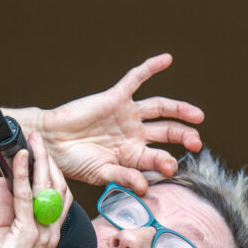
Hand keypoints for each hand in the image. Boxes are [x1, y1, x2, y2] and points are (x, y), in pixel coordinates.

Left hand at [0, 133, 70, 247]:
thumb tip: (1, 180)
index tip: (39, 151)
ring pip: (46, 189)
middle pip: (57, 187)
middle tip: (37, 137)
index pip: (59, 196)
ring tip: (32, 140)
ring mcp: (42, 233)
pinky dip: (22, 176)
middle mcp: (51, 231)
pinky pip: (26, 198)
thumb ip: (4, 206)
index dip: (52, 171)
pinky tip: (19, 159)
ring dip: (39, 161)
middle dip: (48, 160)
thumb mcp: (0, 231)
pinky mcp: (27, 234)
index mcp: (49, 232)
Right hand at [38, 53, 203, 194]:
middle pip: (166, 132)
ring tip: (197, 116)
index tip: (171, 168)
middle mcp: (133, 134)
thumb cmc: (73, 161)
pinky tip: (167, 59)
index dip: (166, 162)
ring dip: (180, 110)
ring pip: (160, 108)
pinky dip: (151, 68)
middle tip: (196, 142)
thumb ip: (123, 177)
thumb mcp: (100, 173)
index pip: (157, 157)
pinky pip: (136, 79)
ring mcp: (126, 114)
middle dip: (183, 136)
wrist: (50, 142)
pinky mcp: (115, 97)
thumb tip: (144, 187)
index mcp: (132, 155)